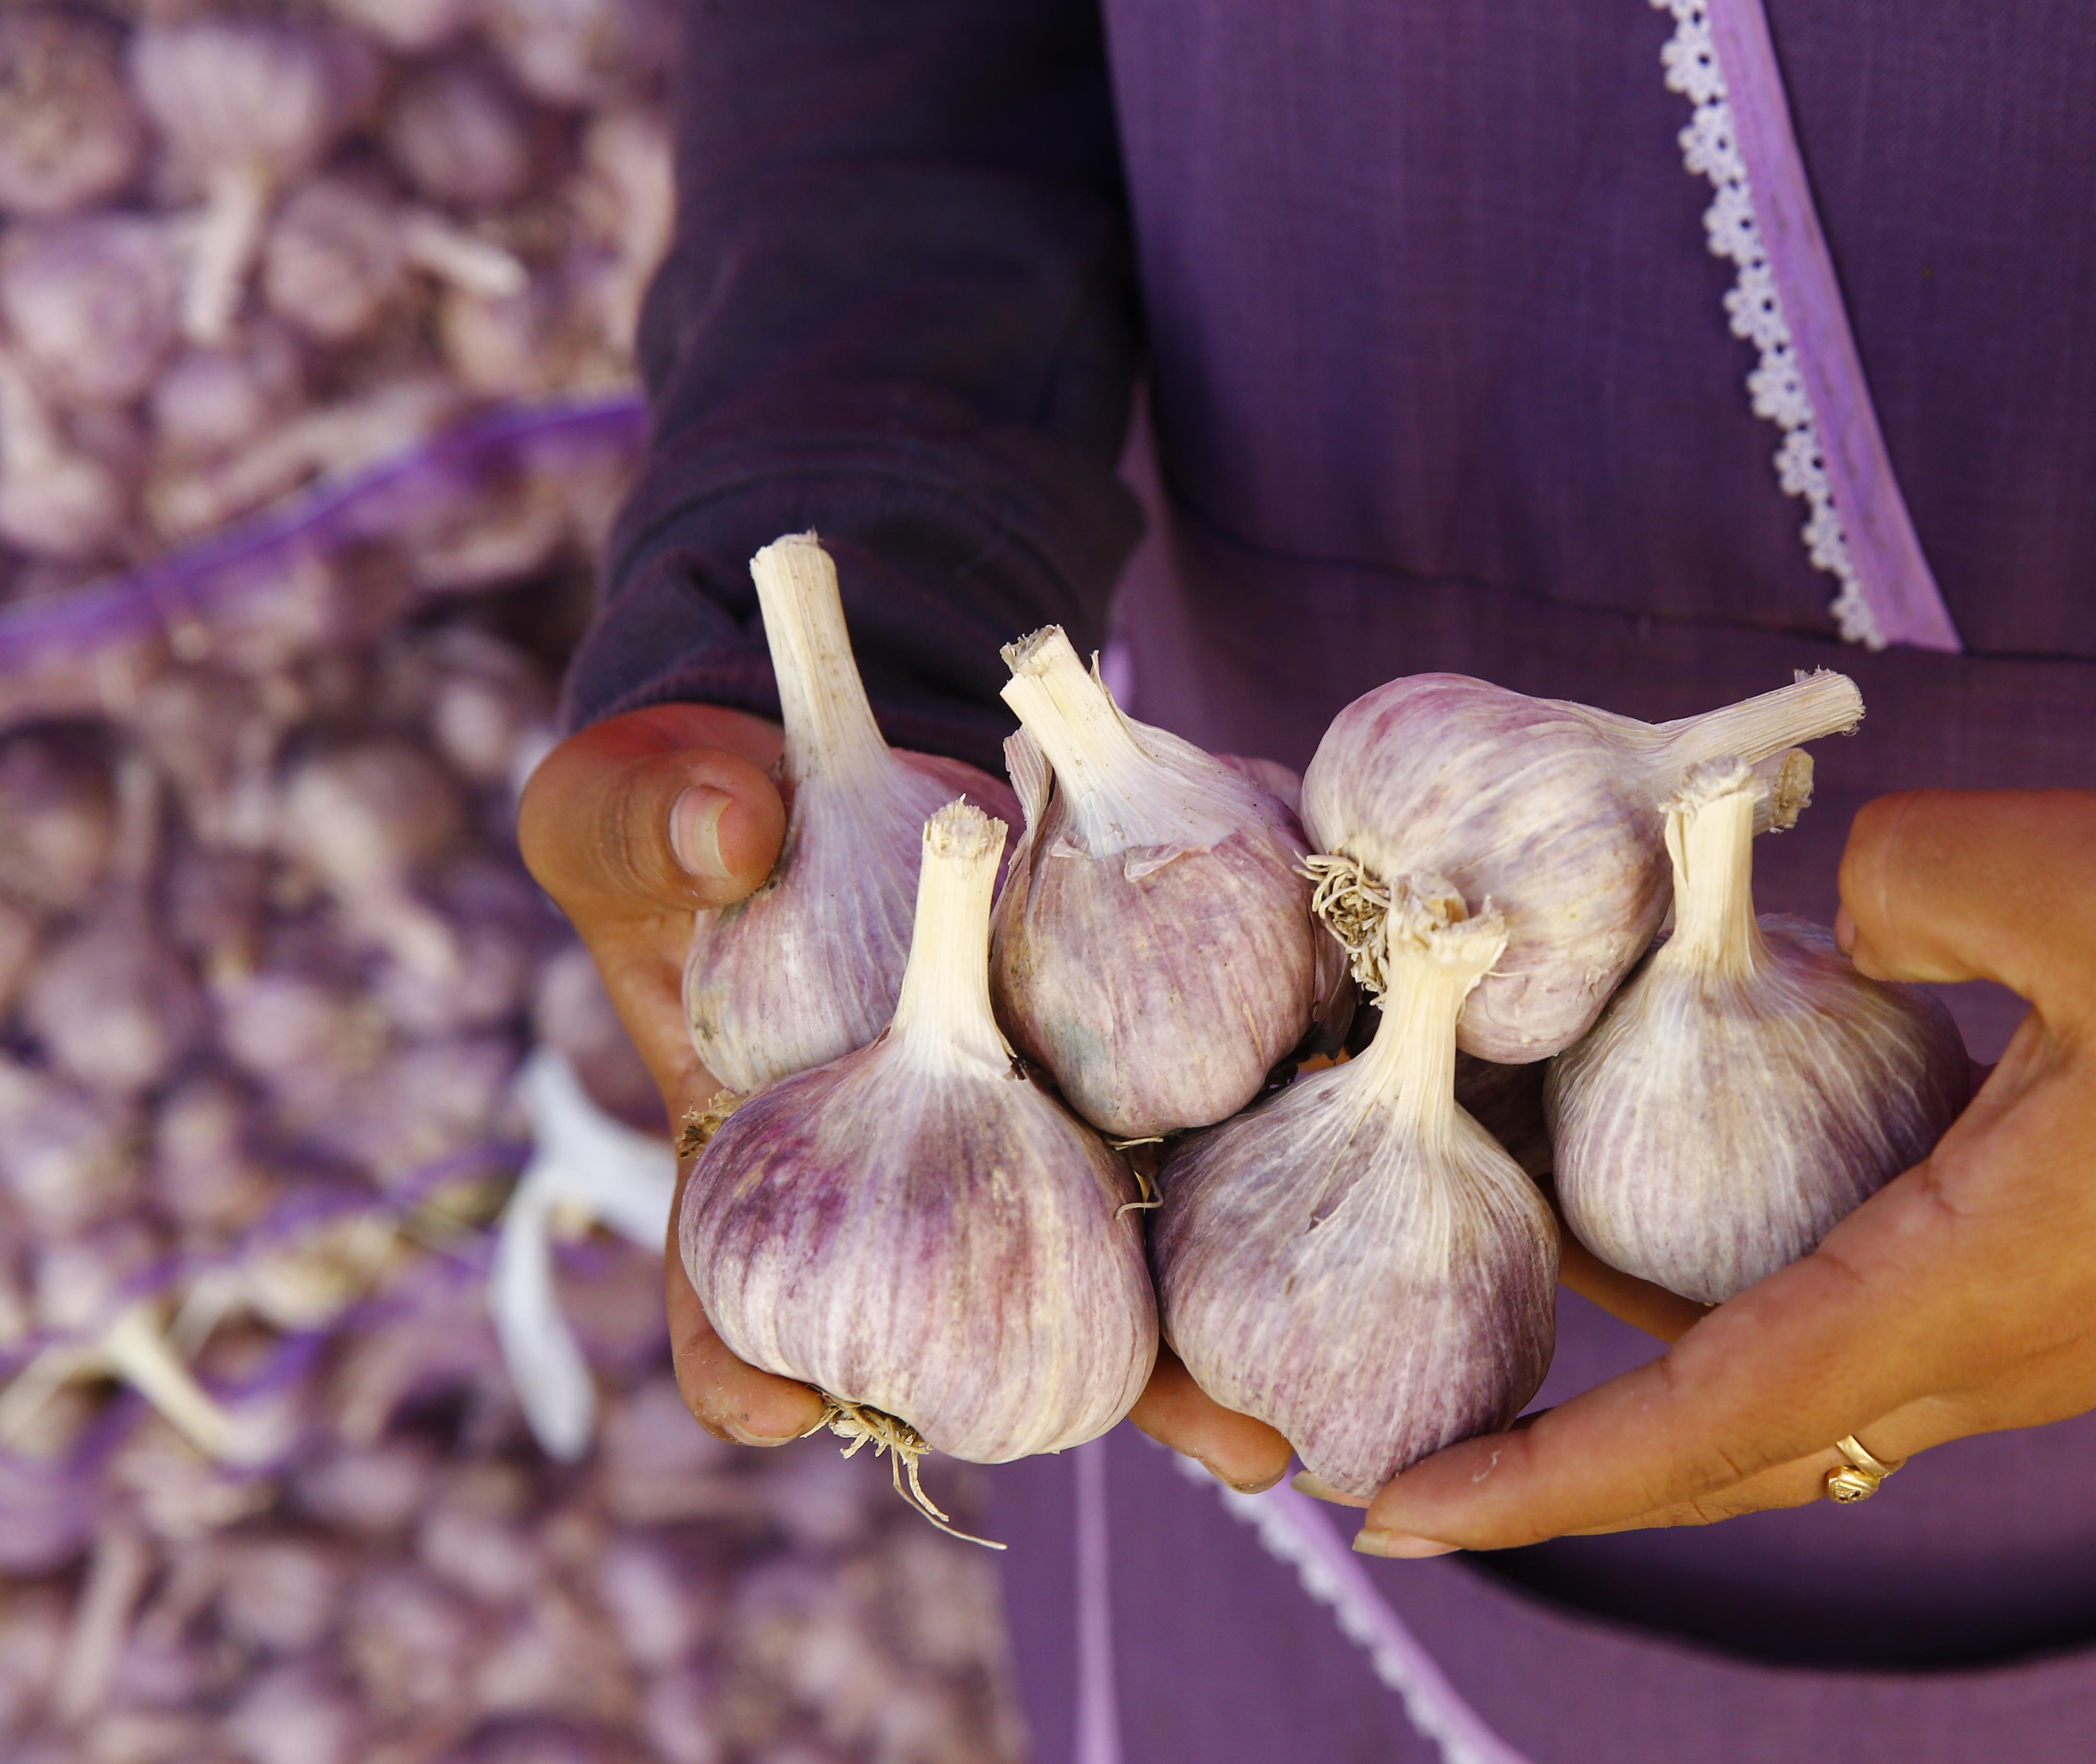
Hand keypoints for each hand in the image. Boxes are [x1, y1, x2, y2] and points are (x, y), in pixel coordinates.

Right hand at [518, 704, 1296, 1485]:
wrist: (827, 764)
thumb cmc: (697, 808)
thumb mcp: (630, 802)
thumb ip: (654, 819)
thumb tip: (728, 831)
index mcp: (754, 1161)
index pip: (724, 1294)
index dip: (745, 1363)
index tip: (781, 1404)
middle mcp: (897, 1179)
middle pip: (953, 1321)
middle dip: (1039, 1405)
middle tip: (1114, 1461)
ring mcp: (1008, 1127)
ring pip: (1090, 1254)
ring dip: (1176, 1350)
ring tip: (1271, 1438)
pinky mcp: (1097, 1053)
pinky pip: (1169, 1128)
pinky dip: (1246, 1171)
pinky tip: (1336, 1206)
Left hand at [1353, 789, 2095, 1554]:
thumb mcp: (2079, 877)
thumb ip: (1896, 888)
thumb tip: (1817, 926)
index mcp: (1978, 1290)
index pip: (1716, 1422)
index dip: (1550, 1475)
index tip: (1401, 1508)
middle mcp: (1994, 1346)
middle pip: (1736, 1448)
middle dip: (1568, 1460)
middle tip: (1412, 1444)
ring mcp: (2028, 1325)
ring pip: (1797, 1390)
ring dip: (1649, 1368)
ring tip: (1505, 1292)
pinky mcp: (2052, 1274)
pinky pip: (1858, 1321)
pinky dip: (1741, 1300)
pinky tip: (1663, 1211)